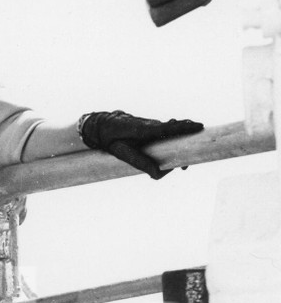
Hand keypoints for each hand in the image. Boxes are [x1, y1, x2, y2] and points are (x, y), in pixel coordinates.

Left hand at [78, 110, 202, 179]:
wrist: (104, 126)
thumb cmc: (112, 139)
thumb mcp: (123, 152)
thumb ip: (140, 163)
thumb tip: (158, 176)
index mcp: (146, 129)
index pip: (171, 127)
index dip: (186, 126)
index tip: (199, 126)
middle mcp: (152, 126)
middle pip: (176, 130)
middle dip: (188, 138)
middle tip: (191, 159)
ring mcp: (153, 126)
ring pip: (172, 133)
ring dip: (181, 143)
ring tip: (181, 166)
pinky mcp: (151, 130)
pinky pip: (166, 134)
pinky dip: (173, 142)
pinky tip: (172, 158)